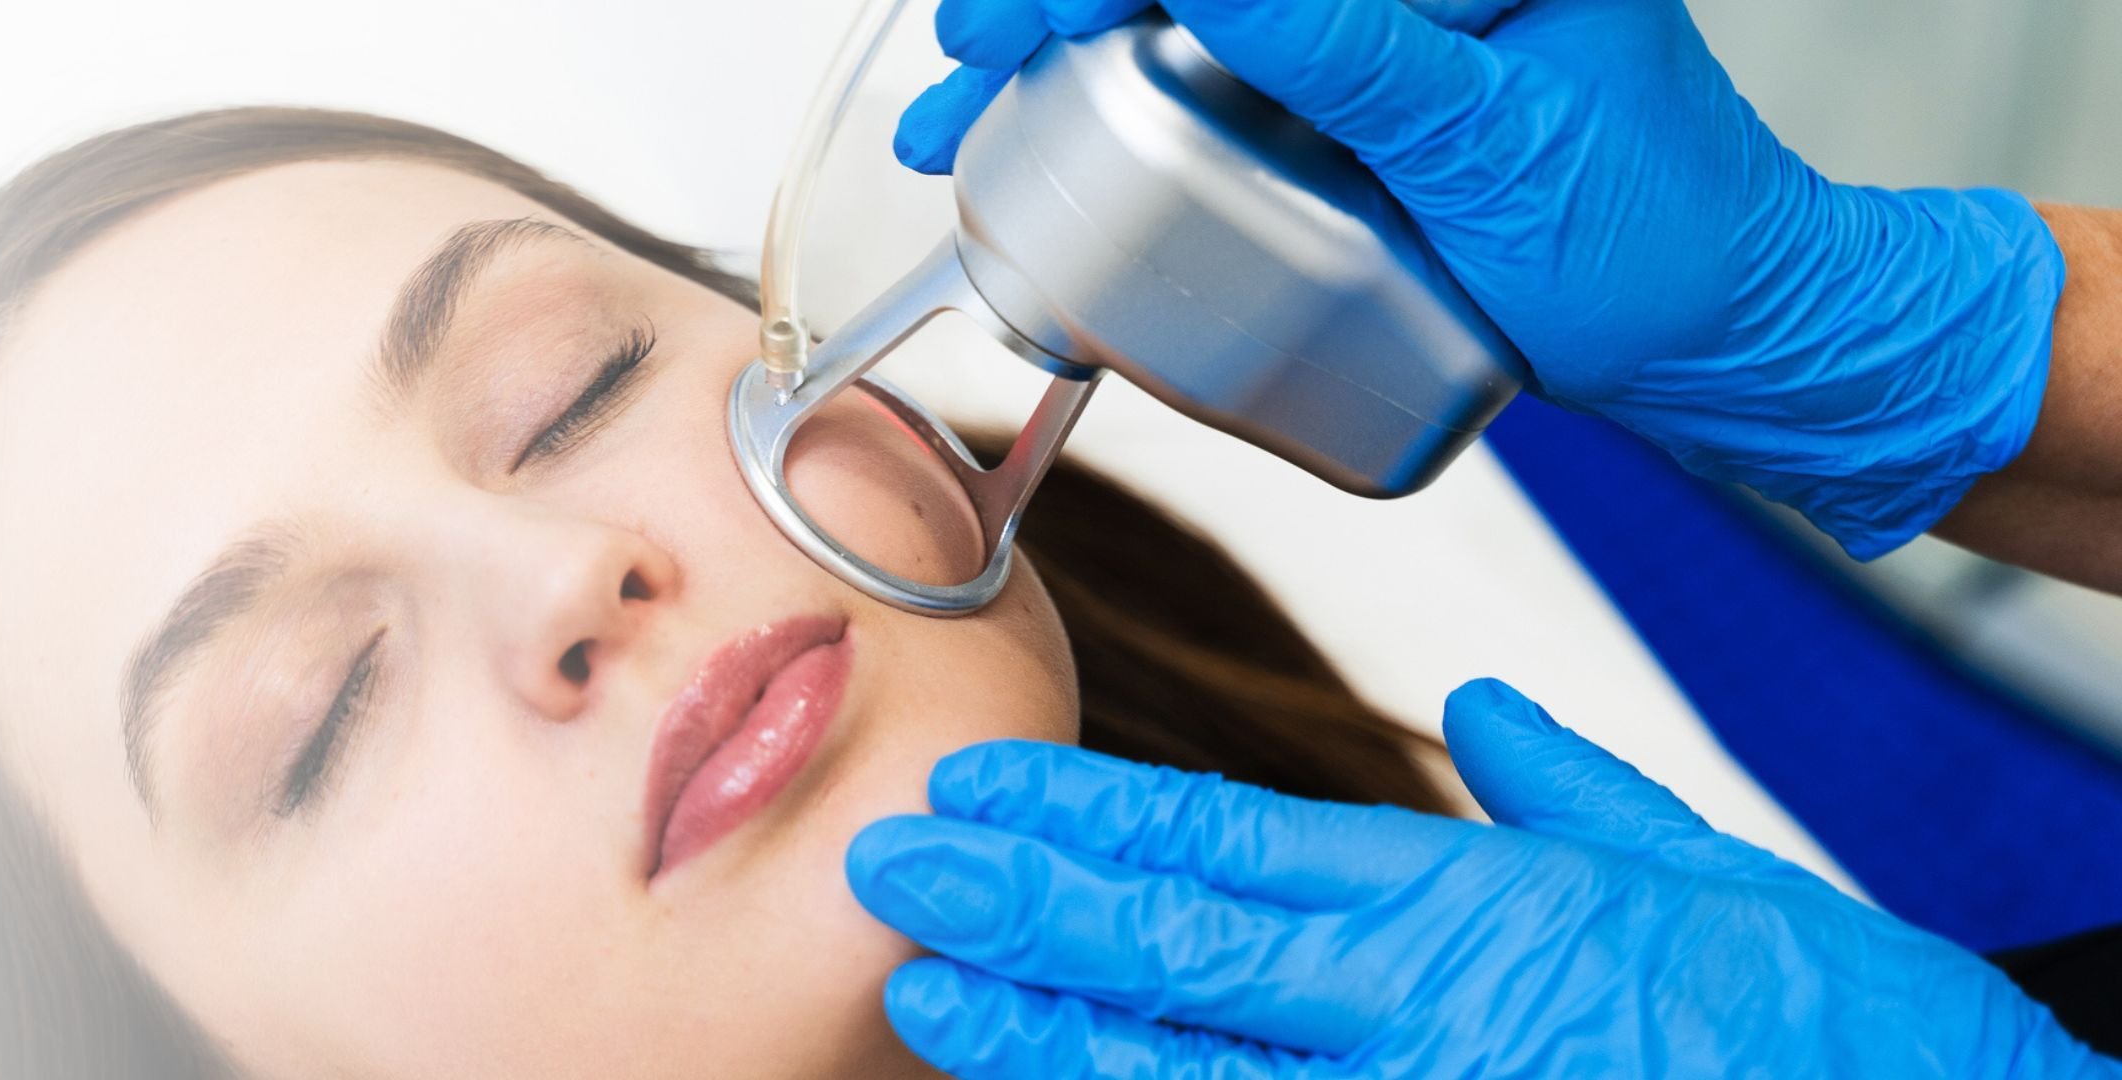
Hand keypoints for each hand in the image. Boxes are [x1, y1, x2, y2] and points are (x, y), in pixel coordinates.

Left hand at [845, 679, 2115, 1077]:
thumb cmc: (1826, 1021)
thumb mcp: (1699, 866)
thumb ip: (1568, 788)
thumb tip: (1482, 709)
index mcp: (1468, 902)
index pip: (1229, 842)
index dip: (1087, 813)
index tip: (980, 784)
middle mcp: (1418, 1004)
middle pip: (1176, 944)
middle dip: (1020, 903)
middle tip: (893, 865)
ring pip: (1189, 1071)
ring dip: (1048, 1030)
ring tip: (929, 990)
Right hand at [896, 0, 2064, 558]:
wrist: (1726, 337)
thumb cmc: (1655, 240)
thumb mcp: (1491, 144)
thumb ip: (1347, 49)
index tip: (1013, 24)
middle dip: (1057, 7)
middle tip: (962, 68)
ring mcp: (1386, 35)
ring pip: (1194, 19)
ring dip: (1068, 56)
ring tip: (967, 115)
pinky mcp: (1368, 93)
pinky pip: (1228, 72)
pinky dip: (1131, 101)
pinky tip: (1052, 131)